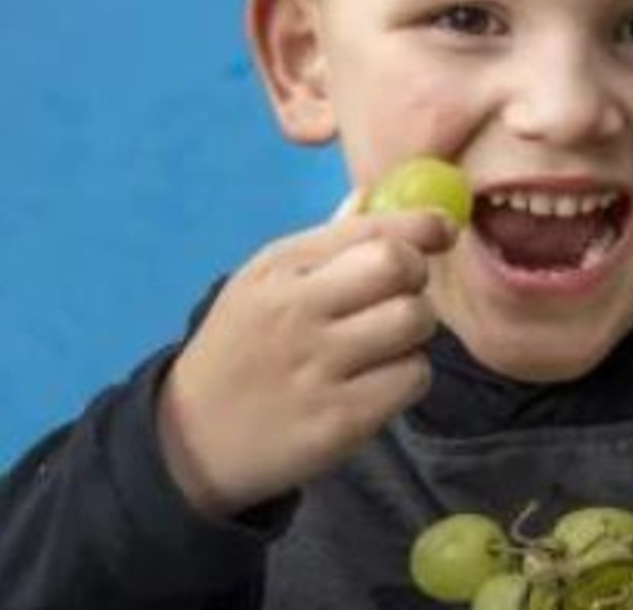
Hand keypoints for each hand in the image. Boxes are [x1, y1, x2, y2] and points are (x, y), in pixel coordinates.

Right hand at [156, 199, 455, 515]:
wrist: (190, 438)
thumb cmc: (240, 347)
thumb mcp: (263, 282)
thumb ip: (324, 242)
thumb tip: (373, 195)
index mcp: (280, 268)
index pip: (371, 230)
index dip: (422, 225)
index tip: (442, 230)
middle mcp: (297, 311)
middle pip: (400, 268)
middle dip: (417, 278)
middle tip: (401, 297)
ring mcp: (317, 368)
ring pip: (415, 323)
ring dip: (415, 333)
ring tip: (385, 345)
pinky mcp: (340, 421)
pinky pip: (412, 379)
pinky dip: (406, 378)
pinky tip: (376, 383)